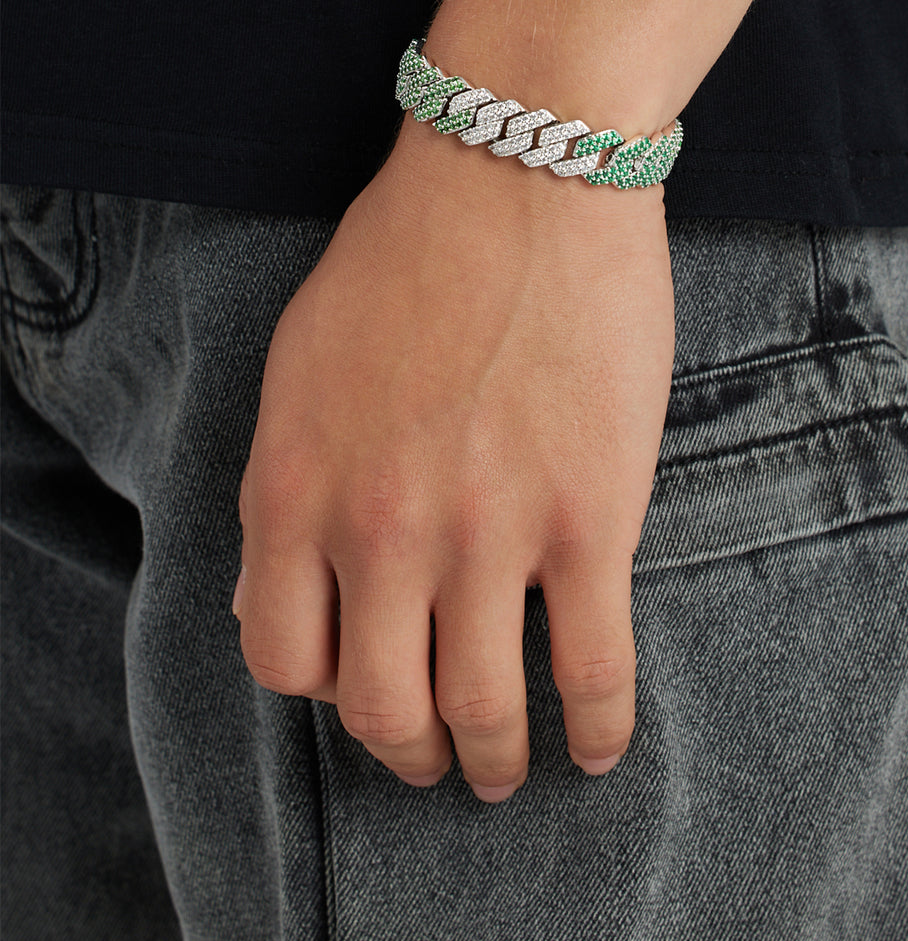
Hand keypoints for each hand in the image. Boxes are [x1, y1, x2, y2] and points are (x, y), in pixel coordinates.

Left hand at [234, 117, 675, 802]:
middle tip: (437, 760)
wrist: (519, 171)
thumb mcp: (300, 367)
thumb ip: (286, 484)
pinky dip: (594, 731)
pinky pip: (590, 672)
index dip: (324, 695)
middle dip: (410, 754)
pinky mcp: (588, 521)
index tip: (362, 694)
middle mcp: (379, 532)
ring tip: (511, 768)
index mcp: (294, 490)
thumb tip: (278, 591)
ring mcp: (485, 535)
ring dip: (497, 761)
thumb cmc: (408, 252)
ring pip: (483, 711)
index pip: (283, 659)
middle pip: (381, 710)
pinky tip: (595, 746)